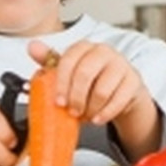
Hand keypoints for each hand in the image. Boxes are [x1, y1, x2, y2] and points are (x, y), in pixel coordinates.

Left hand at [28, 39, 149, 125]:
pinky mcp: (133, 80)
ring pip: (102, 90)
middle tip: (72, 111)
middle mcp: (104, 52)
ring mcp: (121, 65)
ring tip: (85, 115)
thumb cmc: (92, 78)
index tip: (58, 101)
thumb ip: (50, 60)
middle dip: (76, 97)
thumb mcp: (69, 70)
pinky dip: (105, 113)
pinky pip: (119, 100)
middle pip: (85, 73)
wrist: (121, 88)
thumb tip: (32, 46)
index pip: (69, 59)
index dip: (61, 83)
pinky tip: (98, 118)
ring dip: (90, 108)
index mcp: (84, 47)